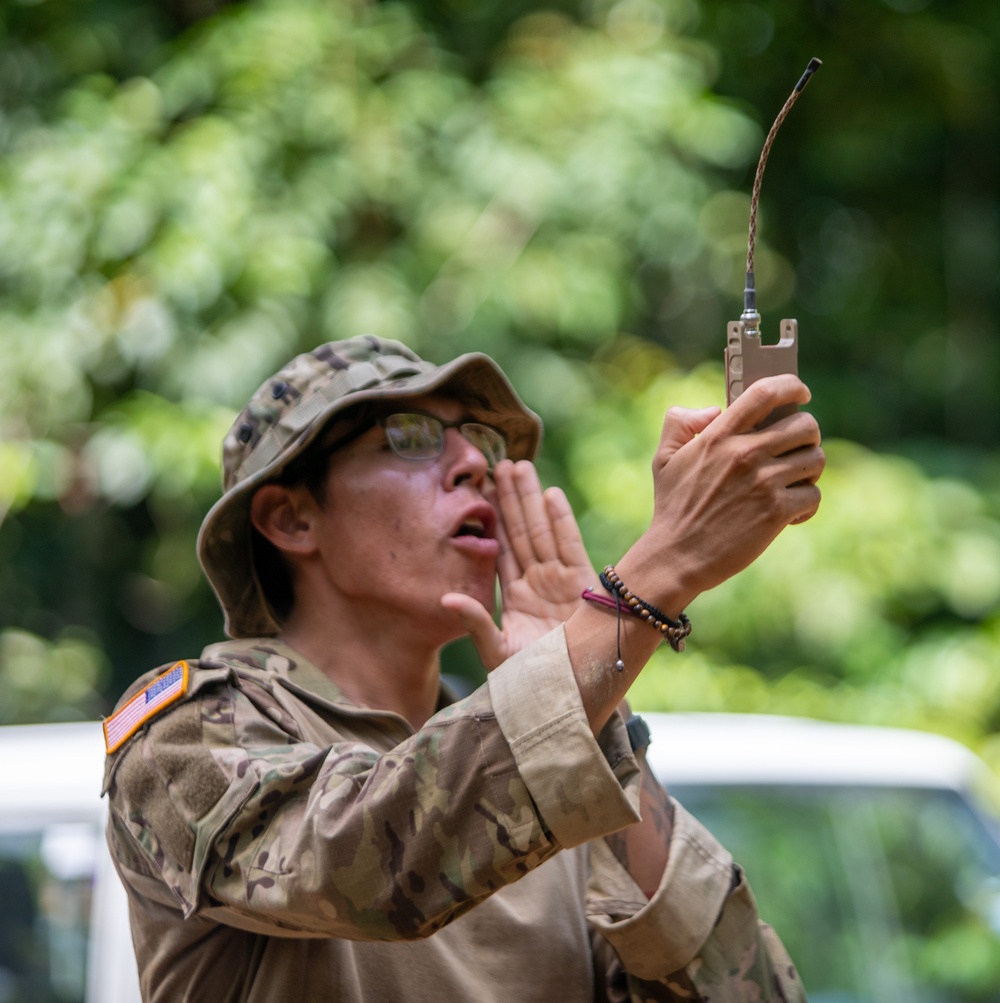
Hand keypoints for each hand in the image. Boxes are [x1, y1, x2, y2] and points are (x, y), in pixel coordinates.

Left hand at [441, 460, 593, 669]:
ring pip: (542, 531)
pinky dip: (561, 521)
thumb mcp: (496, 653)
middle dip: (512, 498)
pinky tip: (551, 494)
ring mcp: (561, 582)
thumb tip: (445, 598)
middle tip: (502, 463)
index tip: (481, 488)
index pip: (501, 548)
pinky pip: (570, 546)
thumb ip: (475, 622)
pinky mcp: (582, 585)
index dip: (492, 518)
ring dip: (531, 499)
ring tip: (521, 467)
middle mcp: (538, 584)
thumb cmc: (532, 683)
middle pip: (521, 531)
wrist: (571, 697)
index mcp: (515, 597)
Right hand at [621, 374, 823, 608]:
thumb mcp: (663, 457)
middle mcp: (745, 453)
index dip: (791, 386)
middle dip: (807, 434)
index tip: (800, 393)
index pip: (765, 392)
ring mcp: (763, 482)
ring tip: (793, 481)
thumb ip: (681, 422)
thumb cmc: (672, 506)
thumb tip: (713, 410)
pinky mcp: (776, 512)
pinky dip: (806, 503)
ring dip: (809, 469)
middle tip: (795, 448)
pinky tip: (789, 513)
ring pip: (815, 458)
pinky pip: (813, 494)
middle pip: (805, 424)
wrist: (677, 555)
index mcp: (719, 435)